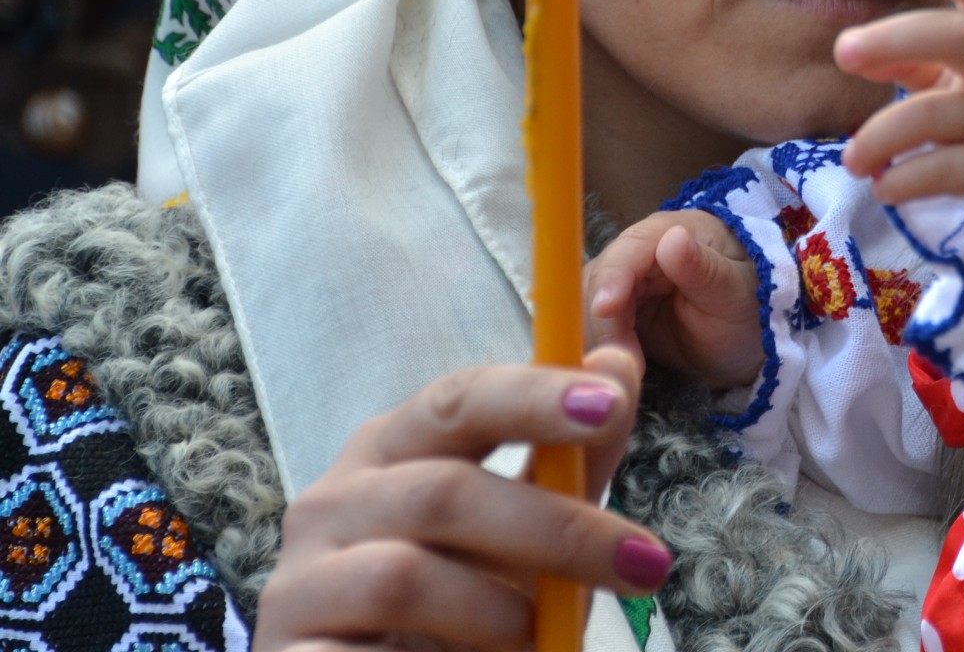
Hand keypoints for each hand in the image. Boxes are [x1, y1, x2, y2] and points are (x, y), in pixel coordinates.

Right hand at [254, 348, 665, 651]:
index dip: (532, 396)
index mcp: (391, 449)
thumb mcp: (530, 530)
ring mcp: (300, 582)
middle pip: (445, 491)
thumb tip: (618, 358)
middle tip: (644, 563)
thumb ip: (573, 455)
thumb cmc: (466, 601)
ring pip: (404, 577)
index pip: (458, 400)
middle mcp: (333, 502)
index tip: (609, 405)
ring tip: (539, 638)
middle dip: (558, 528)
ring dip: (498, 613)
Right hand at [587, 210, 763, 391]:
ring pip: (588, 307)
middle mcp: (642, 253)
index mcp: (673, 231)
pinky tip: (618, 371)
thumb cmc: (754, 310)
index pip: (629, 249)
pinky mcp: (618, 315)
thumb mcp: (736, 293)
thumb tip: (671, 238)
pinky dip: (599, 350)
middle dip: (604, 321)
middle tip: (627, 362)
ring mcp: (627, 284)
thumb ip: (703, 269)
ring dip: (599, 340)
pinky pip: (593, 330)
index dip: (612, 277)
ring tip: (630, 370)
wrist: (752, 346)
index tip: (606, 308)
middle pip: (598, 279)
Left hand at [838, 0, 963, 259]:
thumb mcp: (961, 77)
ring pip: (934, 115)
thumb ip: (914, 57)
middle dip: (895, 38)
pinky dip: (902, 180)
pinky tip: (885, 187)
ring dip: (879, 137)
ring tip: (853, 160)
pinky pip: (944, 170)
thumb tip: (857, 52)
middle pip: (961, 37)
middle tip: (844, 51)